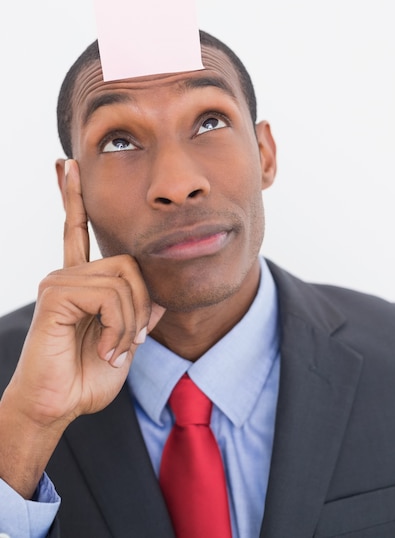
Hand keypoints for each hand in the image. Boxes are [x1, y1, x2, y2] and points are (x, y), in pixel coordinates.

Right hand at [0, 159, 163, 496]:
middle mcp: (68, 273)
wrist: (59, 405)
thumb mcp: (126, 341)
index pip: (77, 229)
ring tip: (116, 349)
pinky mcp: (56, 293)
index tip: (65, 166)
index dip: (72, 197)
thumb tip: (160, 298)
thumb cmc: (87, 376)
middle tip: (132, 340)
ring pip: (123, 281)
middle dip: (142, 306)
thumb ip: (141, 313)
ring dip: (131, 323)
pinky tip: (106, 348)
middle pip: (129, 264)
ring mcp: (60, 281)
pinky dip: (118, 326)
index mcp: (82, 281)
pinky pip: (108, 295)